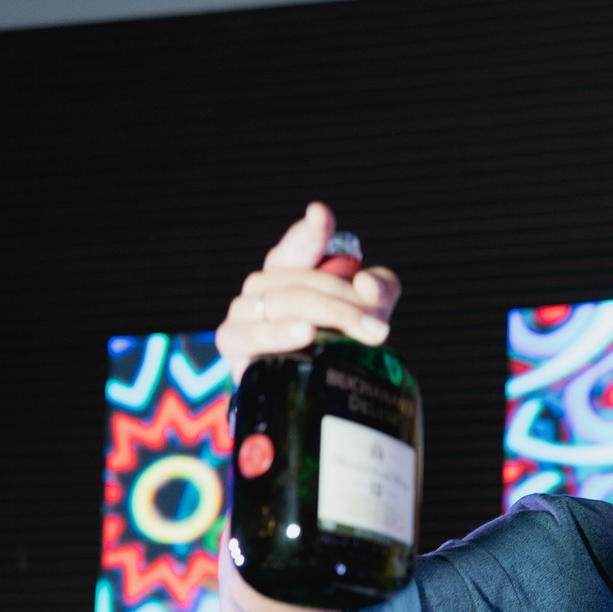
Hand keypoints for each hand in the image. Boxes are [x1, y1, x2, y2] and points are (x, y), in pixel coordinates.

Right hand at [214, 201, 402, 383]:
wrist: (305, 394)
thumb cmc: (334, 345)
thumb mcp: (369, 313)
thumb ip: (380, 290)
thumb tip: (369, 285)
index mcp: (291, 269)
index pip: (301, 244)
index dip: (312, 232)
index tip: (321, 216)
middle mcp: (264, 284)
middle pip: (305, 281)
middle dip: (346, 301)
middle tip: (380, 326)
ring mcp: (244, 311)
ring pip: (286, 302)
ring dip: (328, 315)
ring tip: (361, 332)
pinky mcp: (233, 342)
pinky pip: (254, 334)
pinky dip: (281, 333)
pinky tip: (306, 332)